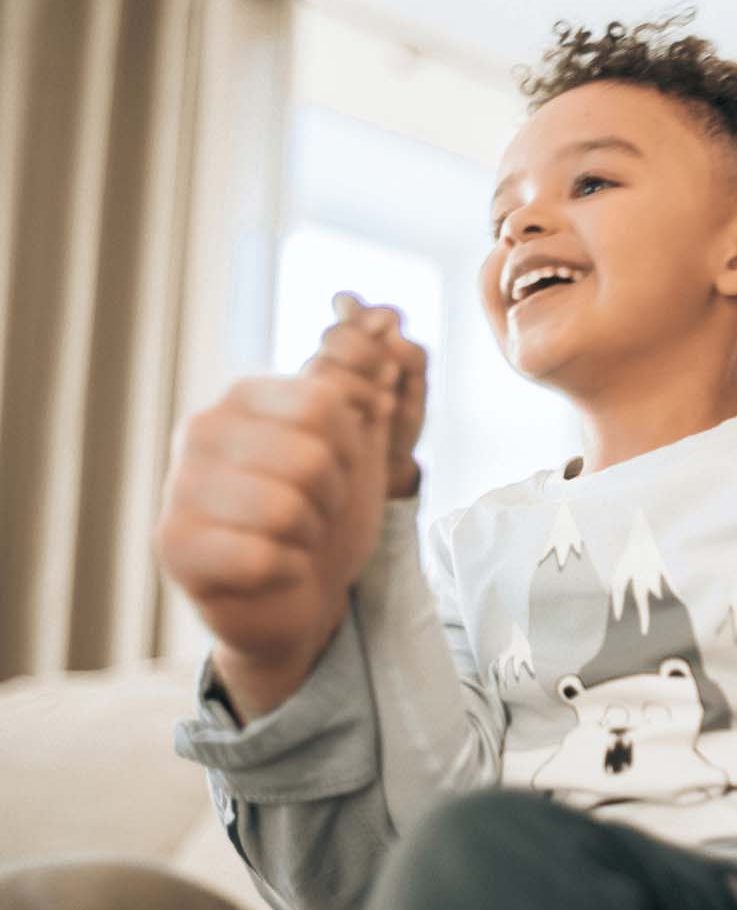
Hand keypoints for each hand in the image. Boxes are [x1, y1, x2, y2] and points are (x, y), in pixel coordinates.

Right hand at [153, 294, 423, 718]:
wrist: (303, 593)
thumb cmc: (327, 514)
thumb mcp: (361, 446)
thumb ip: (369, 383)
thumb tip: (388, 317)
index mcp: (246, 396)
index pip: (322, 403)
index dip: (351, 449)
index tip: (338, 470)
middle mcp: (201, 430)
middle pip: (309, 457)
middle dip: (332, 498)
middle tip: (314, 513)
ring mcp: (179, 488)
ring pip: (284, 509)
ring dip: (308, 535)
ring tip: (293, 539)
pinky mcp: (174, 548)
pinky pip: (260, 556)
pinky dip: (286, 570)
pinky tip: (273, 569)